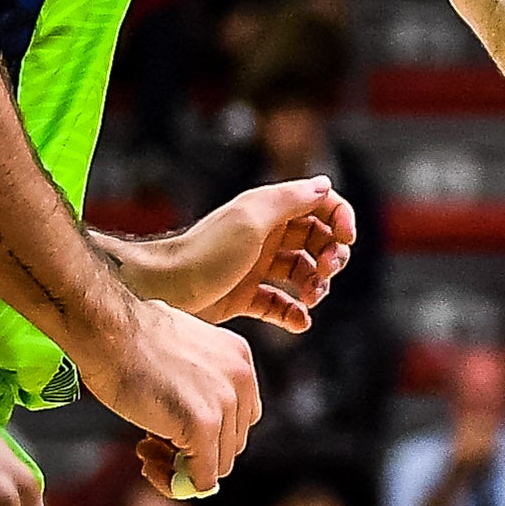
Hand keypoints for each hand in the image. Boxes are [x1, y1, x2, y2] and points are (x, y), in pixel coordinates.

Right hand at [71, 293, 257, 496]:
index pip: (239, 416)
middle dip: (196, 451)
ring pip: (220, 462)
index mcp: (237, 359)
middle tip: (153, 446)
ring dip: (183, 465)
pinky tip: (149, 463)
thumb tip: (185, 426)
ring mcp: (226, 402)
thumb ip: (192, 384)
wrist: (106, 327)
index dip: (207, 432)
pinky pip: (203, 476)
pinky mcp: (203, 424)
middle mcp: (241, 379)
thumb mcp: (175, 354)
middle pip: (232, 440)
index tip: (171, 429)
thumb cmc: (123, 335)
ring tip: (147, 450)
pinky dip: (178, 482)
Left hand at [141, 176, 356, 331]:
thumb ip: (289, 200)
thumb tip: (324, 184)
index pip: (319, 204)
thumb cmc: (202, 255)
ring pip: (304, 273)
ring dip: (317, 286)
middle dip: (331, 257)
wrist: (158, 291)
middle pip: (317, 240)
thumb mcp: (250, 220)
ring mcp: (255, 267)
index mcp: (267, 211)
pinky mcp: (245, 296)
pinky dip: (295, 313)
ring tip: (311, 299)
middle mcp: (264, 235)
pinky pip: (282, 303)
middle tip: (326, 274)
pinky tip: (299, 321)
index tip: (346, 241)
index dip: (340, 218)